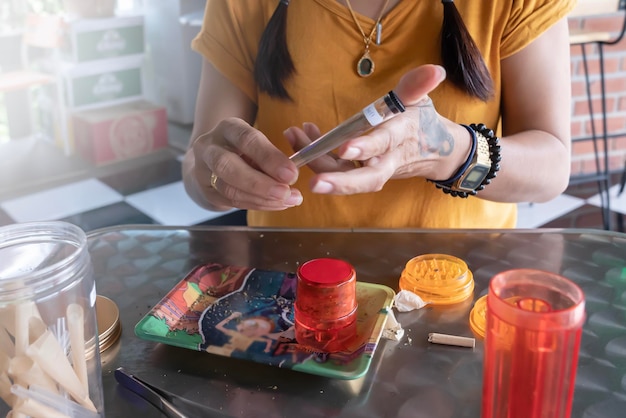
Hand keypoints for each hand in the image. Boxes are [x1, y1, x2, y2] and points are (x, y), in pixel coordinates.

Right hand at [186, 118, 302, 210]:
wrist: (212, 163)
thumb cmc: (243, 150)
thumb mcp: (256, 143)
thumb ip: (272, 155)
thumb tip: (291, 174)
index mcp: (228, 128)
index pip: (246, 140)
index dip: (269, 157)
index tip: (291, 173)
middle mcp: (210, 147)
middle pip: (229, 165)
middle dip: (260, 183)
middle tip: (286, 192)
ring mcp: (204, 171)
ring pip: (229, 188)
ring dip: (262, 198)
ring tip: (287, 200)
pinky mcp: (207, 192)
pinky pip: (232, 201)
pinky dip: (257, 204)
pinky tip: (276, 204)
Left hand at [285, 65, 470, 194]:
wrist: (433, 151)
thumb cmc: (420, 122)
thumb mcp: (420, 101)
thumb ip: (417, 86)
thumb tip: (435, 70)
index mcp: (400, 138)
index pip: (383, 143)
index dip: (365, 147)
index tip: (344, 148)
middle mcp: (387, 160)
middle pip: (367, 178)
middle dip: (341, 182)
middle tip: (314, 183)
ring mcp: (372, 169)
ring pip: (346, 175)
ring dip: (317, 161)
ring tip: (293, 135)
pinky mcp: (360, 172)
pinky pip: (337, 169)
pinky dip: (317, 155)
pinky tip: (301, 137)